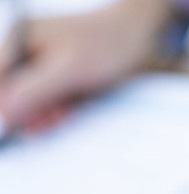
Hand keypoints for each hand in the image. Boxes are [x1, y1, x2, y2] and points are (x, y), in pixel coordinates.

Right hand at [0, 0, 173, 131]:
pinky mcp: (56, 77)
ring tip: (63, 115)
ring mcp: (39, 64)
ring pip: (28, 100)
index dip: (3, 105)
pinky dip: (55, 110)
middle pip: (10, 93)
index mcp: (15, 39)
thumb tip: (3, 114)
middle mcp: (22, 49)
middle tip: (49, 120)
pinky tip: (67, 112)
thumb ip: (33, 91)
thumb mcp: (67, 71)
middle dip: (25, 111)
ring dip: (42, 114)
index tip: (12, 128)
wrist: (139, 36)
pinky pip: (46, 100)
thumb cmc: (106, 45)